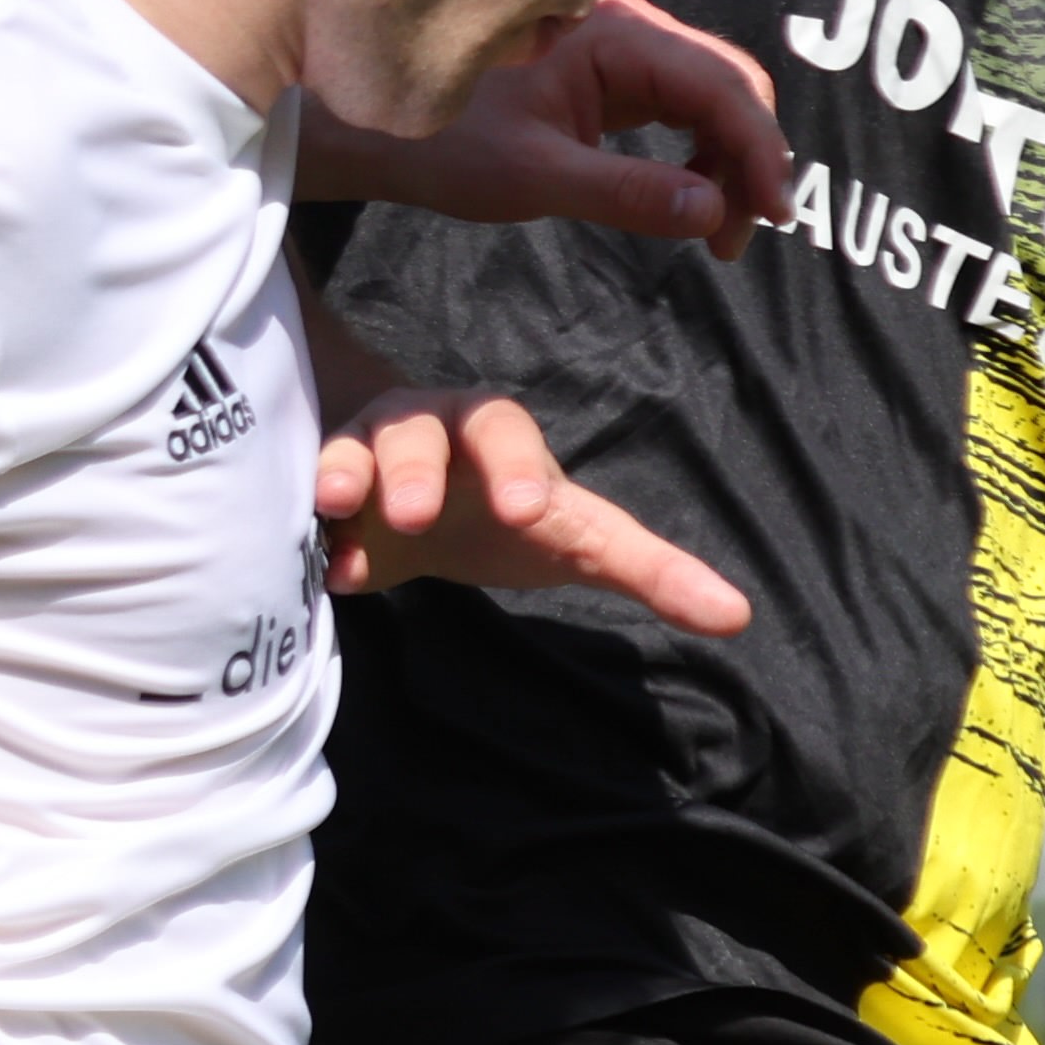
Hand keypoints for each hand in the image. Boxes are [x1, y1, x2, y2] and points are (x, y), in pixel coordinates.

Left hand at [301, 0, 793, 260]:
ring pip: (713, 94)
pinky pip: (682, 103)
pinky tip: (689, 198)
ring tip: (717, 232)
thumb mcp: (534, 178)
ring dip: (729, 160)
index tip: (774, 216)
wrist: (376, 121)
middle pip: (730, 82)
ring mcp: (624, 45)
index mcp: (614, 36)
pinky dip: (701, 151)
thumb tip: (712, 212)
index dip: (759, 150)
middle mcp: (629, 26)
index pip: (721, 86)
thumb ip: (625, 194)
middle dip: (750, 158)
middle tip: (738, 239)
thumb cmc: (444, 144)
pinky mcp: (613, 70)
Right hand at [317, 389, 748, 636]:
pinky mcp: (317, 487)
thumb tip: (740, 616)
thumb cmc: (507, 512)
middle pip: (421, 428)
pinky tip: (318, 569)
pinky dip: (307, 528)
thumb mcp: (578, 537)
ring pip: (351, 448)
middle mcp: (429, 429)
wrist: (413, 493)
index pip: (509, 432)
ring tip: (335, 513)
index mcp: (499, 438)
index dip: (516, 466)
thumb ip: (652, 571)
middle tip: (415, 513)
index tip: (526, 511)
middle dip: (416, 464)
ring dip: (344, 475)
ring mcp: (365, 451)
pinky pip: (304, 496)